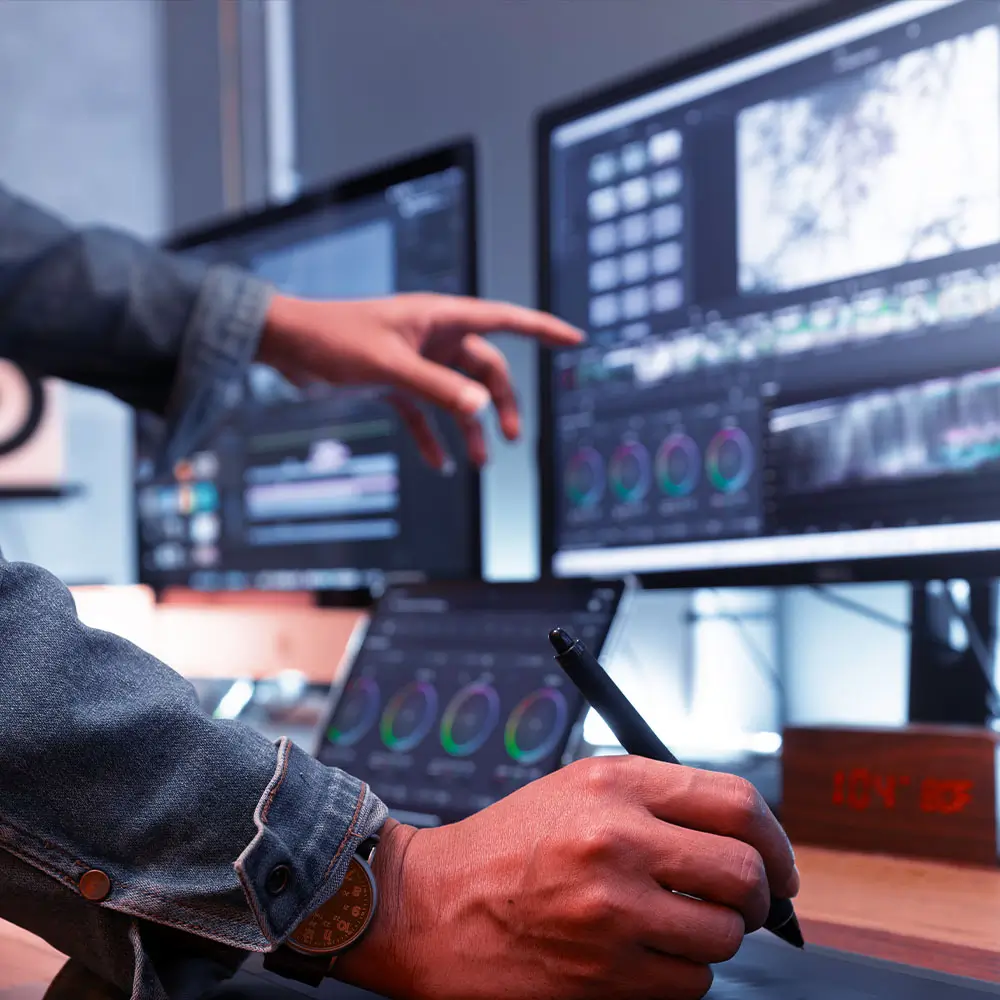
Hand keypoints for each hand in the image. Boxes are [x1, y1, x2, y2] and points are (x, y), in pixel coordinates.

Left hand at [258, 292, 582, 465]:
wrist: (284, 345)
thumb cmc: (333, 340)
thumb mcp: (389, 367)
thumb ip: (436, 389)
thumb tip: (482, 410)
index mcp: (439, 319)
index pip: (505, 320)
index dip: (542, 330)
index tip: (575, 339)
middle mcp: (433, 338)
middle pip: (485, 370)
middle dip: (502, 405)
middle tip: (512, 441)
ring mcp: (415, 362)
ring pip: (458, 396)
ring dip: (470, 428)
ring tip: (479, 462)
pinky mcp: (394, 384)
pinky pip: (424, 414)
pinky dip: (433, 438)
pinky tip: (440, 464)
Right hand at [336, 757, 798, 999]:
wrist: (431, 906)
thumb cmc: (506, 846)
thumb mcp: (579, 790)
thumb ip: (659, 801)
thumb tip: (745, 837)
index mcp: (614, 785)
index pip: (735, 803)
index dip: (775, 838)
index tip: (779, 862)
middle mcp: (616, 840)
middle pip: (745, 872)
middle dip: (760, 897)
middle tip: (745, 903)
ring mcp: (610, 911)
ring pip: (722, 936)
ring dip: (712, 937)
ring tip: (672, 924)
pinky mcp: (604, 975)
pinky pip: (688, 984)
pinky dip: (679, 975)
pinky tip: (640, 953)